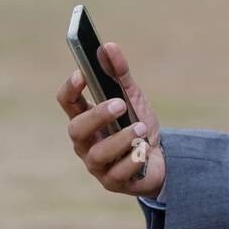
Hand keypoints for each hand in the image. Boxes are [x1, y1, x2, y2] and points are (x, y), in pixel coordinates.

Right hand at [56, 41, 165, 198]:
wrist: (162, 159)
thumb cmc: (138, 125)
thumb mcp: (132, 97)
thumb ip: (120, 74)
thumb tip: (108, 46)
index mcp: (85, 117)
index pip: (66, 102)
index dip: (70, 88)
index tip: (82, 74)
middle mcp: (85, 142)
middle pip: (76, 129)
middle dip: (97, 115)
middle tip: (120, 103)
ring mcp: (96, 164)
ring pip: (97, 154)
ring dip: (120, 139)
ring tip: (140, 128)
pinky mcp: (112, 182)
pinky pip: (117, 173)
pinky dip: (132, 160)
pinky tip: (144, 151)